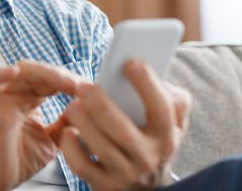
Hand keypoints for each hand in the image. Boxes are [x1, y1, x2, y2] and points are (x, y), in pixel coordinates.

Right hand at [0, 60, 82, 190]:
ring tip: (64, 82)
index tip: (89, 89)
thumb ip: (66, 123)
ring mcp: (3, 99)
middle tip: (80, 85)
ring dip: (45, 72)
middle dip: (61, 75)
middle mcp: (16, 95)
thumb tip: (85, 107)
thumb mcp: (53, 140)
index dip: (69, 80)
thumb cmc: (19, 161)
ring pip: (21, 71)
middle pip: (38, 71)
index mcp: (30, 100)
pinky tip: (14, 72)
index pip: (50, 80)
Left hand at [58, 60, 191, 190]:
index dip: (147, 84)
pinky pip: (83, 167)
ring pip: (101, 148)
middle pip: (123, 131)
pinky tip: (67, 132)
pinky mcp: (105, 185)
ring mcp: (126, 174)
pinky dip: (71, 149)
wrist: (147, 189)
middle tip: (83, 86)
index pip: (162, 108)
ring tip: (72, 105)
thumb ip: (173, 99)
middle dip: (101, 106)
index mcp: (167, 135)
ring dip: (84, 123)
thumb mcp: (172, 124)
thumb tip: (157, 76)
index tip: (129, 63)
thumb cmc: (153, 142)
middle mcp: (148, 157)